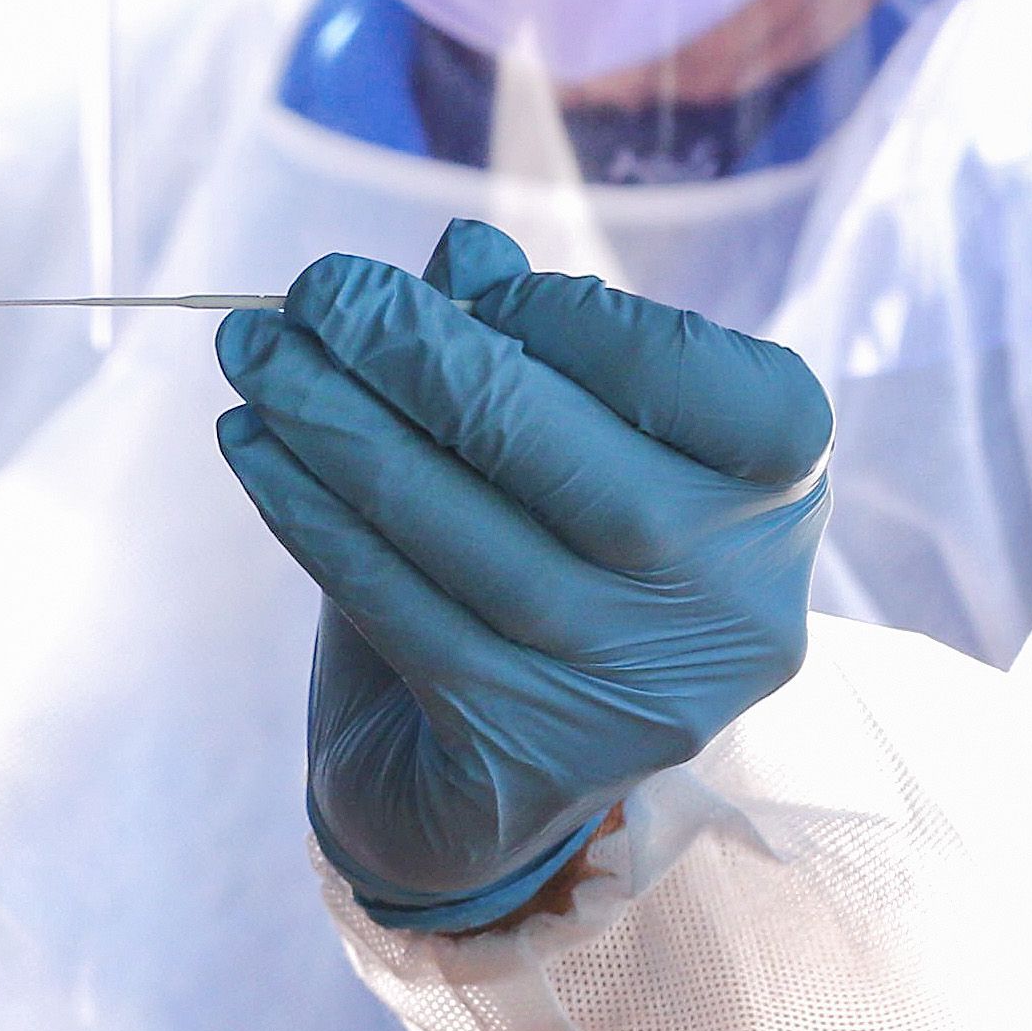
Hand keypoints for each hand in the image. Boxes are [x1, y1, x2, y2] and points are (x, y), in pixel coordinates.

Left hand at [216, 220, 829, 930]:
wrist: (496, 774)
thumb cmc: (544, 547)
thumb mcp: (562, 434)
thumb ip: (527, 343)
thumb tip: (464, 255)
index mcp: (778, 493)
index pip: (725, 391)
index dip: (588, 322)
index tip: (456, 279)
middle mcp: (732, 603)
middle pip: (571, 460)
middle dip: (419, 359)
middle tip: (313, 291)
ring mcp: (635, 692)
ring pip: (468, 536)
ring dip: (341, 431)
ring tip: (257, 355)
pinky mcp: (529, 754)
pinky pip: (402, 610)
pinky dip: (315, 517)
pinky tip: (253, 445)